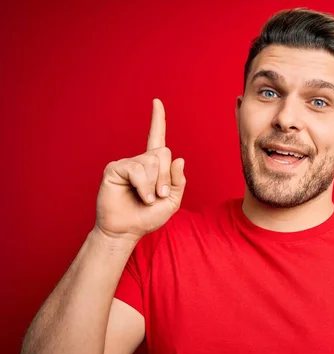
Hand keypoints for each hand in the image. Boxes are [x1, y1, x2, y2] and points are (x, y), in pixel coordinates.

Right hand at [94, 99, 185, 241]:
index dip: (158, 119)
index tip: (156, 102)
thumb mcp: (172, 200)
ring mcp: (127, 164)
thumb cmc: (148, 217)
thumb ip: (178, 181)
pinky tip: (142, 196)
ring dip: (154, 184)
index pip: (157, 138)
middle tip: (160, 195)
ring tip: (148, 198)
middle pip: (162, 153)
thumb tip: (178, 158)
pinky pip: (136, 169)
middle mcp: (140, 161)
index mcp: (155, 166)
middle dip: (165, 176)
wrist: (127, 231)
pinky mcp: (114, 169)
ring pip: (151, 161)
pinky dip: (144, 186)